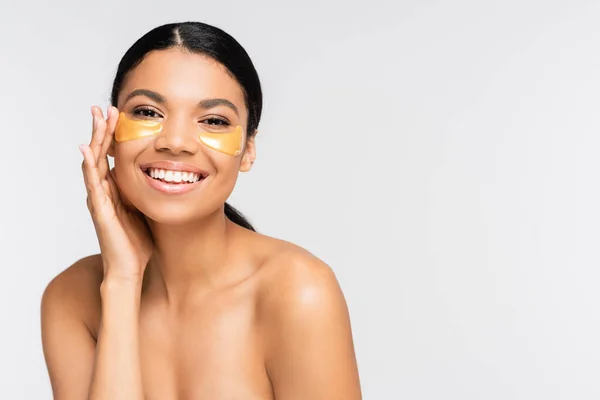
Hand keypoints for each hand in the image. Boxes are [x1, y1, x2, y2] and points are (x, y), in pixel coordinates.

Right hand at [80, 105, 152, 281]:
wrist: (130, 269)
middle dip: (102, 130)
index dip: (113, 136)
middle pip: (100, 154)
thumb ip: (147, 192)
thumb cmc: (138, 242)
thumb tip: (165, 177)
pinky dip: (89, 166)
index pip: (112, 156)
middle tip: (102, 107)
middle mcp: (104, 191)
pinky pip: (93, 184)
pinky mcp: (101, 211)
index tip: (118, 114)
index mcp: (116, 190)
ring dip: (95, 140)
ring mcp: (100, 200)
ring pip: (94, 163)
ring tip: (96, 119)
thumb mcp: (146, 209)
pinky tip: (86, 150)